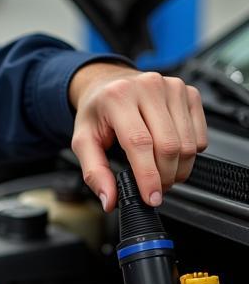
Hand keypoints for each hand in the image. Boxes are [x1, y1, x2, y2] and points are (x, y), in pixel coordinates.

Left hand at [68, 62, 207, 210]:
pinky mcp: (190, 93)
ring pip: (187, 144)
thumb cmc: (97, 111)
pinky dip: (189, 154)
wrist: (108, 84)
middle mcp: (147, 87)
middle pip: (168, 145)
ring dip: (178, 169)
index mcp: (118, 96)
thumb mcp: (83, 139)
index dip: (148, 175)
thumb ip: (94, 171)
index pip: (139, 142)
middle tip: (154, 187)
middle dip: (164, 176)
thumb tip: (110, 199)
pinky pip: (199, 136)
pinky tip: (171, 154)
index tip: (151, 197)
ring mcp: (172, 88)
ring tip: (161, 173)